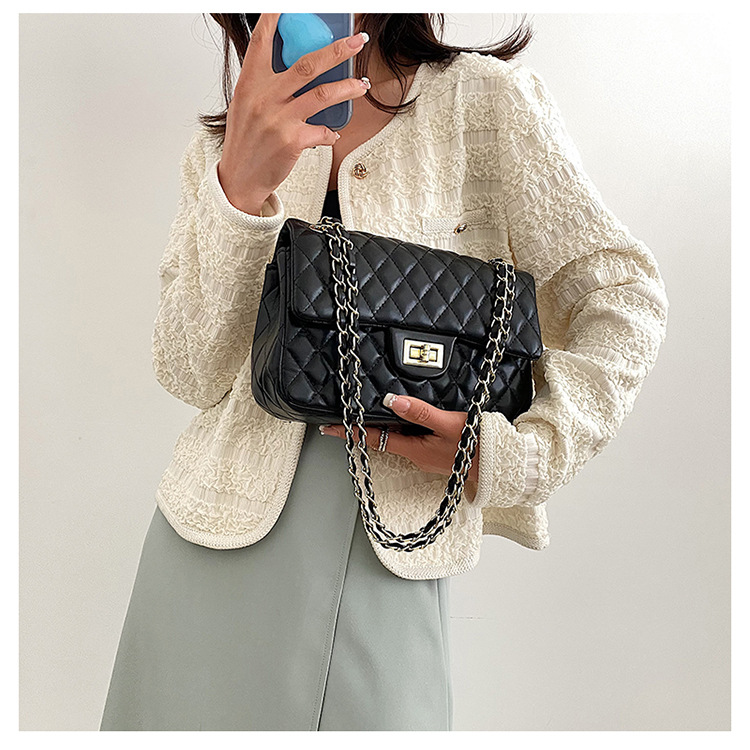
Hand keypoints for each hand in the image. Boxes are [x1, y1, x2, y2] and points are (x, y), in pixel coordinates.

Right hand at [217, 13, 370, 213]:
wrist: (240, 178)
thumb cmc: (244, 142)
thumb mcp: (245, 106)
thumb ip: (265, 86)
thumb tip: (292, 71)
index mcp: (250, 84)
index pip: (262, 42)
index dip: (276, 19)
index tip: (288, 6)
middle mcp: (265, 98)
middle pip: (307, 64)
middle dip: (338, 50)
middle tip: (357, 41)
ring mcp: (279, 119)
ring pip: (323, 94)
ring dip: (348, 87)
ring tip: (362, 84)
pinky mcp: (292, 141)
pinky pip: (323, 131)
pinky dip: (330, 132)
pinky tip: (331, 133)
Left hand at [319, 393, 479, 488]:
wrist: (502, 466)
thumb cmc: (478, 447)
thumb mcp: (449, 424)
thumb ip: (420, 413)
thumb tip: (393, 401)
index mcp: (414, 450)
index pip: (374, 439)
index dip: (351, 433)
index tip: (329, 429)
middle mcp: (416, 455)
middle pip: (383, 438)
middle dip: (364, 427)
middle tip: (344, 415)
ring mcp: (426, 455)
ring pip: (398, 437)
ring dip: (383, 426)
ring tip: (368, 414)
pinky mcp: (436, 451)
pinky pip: (412, 438)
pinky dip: (402, 427)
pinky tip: (404, 416)